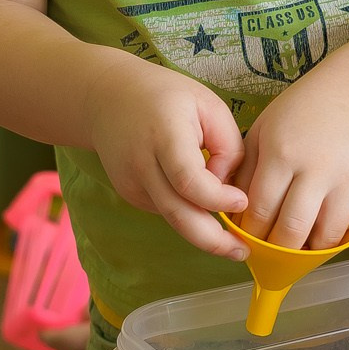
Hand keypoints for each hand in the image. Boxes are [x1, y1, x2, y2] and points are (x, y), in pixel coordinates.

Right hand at [88, 57, 248, 258]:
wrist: (106, 98)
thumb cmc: (166, 97)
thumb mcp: (207, 105)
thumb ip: (227, 145)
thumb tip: (228, 187)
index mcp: (164, 135)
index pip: (188, 179)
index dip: (217, 198)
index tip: (242, 201)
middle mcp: (142, 164)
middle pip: (177, 213)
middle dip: (212, 240)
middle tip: (242, 252)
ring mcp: (132, 183)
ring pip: (172, 219)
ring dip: (203, 236)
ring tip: (234, 245)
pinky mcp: (131, 193)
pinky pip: (166, 211)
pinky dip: (188, 218)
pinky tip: (208, 216)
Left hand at [238, 67, 348, 250]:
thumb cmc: (303, 110)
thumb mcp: (264, 130)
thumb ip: (245, 170)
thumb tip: (231, 208)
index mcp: (282, 153)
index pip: (260, 210)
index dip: (250, 231)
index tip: (246, 236)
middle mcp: (315, 170)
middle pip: (291, 231)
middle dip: (275, 249)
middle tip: (267, 249)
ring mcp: (344, 181)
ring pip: (323, 237)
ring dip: (305, 250)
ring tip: (292, 245)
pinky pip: (344, 227)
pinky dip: (327, 236)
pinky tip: (314, 230)